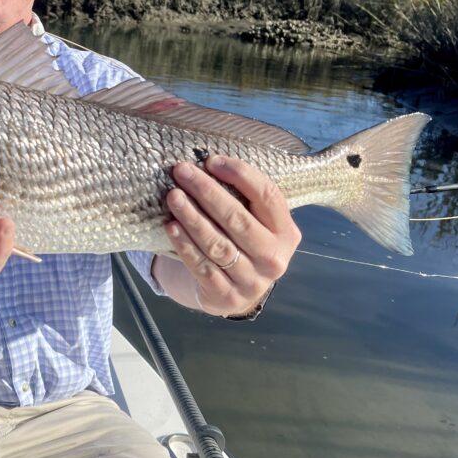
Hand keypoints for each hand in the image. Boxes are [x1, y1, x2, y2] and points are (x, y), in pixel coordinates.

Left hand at [163, 155, 300, 316]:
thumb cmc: (242, 244)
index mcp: (286, 233)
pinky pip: (202, 267)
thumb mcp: (256, 223)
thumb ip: (244, 199)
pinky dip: (185, 246)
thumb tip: (209, 163)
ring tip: (173, 197)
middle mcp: (274, 258)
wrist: (236, 291)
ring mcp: (252, 281)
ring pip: (218, 244)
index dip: (240, 175)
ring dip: (192, 218)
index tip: (211, 161)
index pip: (268, 196)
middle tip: (182, 171)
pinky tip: (171, 227)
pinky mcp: (227, 297)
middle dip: (207, 192)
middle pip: (238, 219)